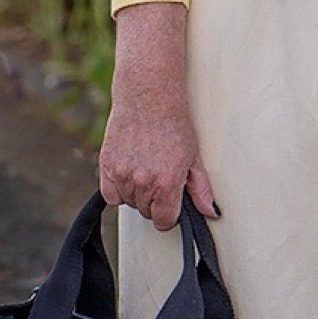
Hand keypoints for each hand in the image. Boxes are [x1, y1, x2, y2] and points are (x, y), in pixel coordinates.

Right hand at [100, 1, 218, 230]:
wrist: (149, 96)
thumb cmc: (174, 124)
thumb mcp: (193, 157)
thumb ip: (200, 189)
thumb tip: (210, 212)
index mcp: (167, 183)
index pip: (164, 222)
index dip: (170, 214)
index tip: (172, 202)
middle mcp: (143, 182)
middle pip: (147, 213)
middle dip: (155, 201)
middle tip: (160, 176)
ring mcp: (122, 174)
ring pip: (129, 203)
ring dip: (137, 194)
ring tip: (147, 169)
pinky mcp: (106, 166)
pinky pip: (110, 195)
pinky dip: (118, 190)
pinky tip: (130, 174)